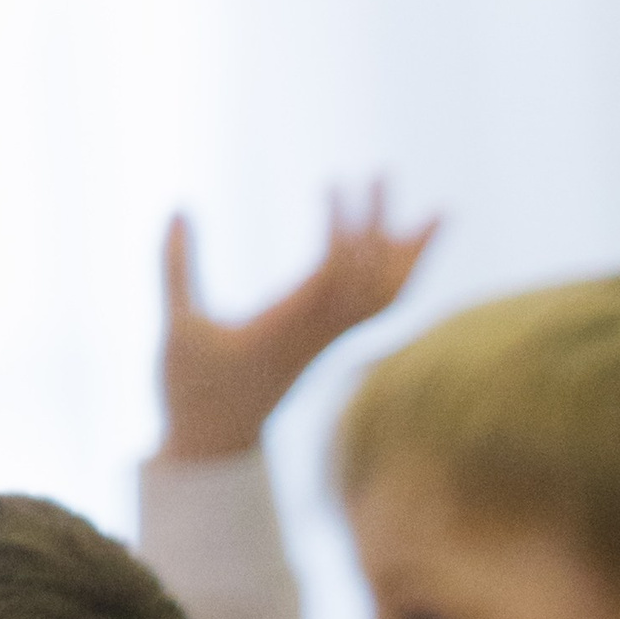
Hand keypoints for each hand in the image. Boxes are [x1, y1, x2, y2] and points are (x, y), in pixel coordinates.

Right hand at [158, 184, 439, 461]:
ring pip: (384, 301)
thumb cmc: (190, 388)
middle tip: (383, 171)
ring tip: (443, 213)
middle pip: (365, 282)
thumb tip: (178, 205)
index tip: (336, 184)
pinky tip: (416, 251)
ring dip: (411, 257)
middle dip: (378, 227)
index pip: (327, 278)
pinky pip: (378, 313)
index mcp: (281, 332)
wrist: (215, 447)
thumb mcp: (177, 327)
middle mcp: (315, 340)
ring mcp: (327, 347)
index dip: (340, 233)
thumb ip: (176, 266)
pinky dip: (403, 280)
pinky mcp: (330, 348)